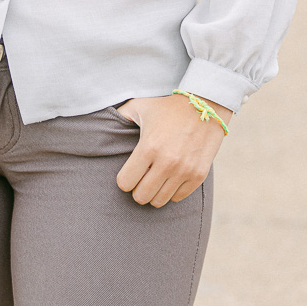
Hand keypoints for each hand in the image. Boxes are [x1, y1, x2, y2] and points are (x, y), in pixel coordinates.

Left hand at [113, 94, 232, 206]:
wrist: (205, 105)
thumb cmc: (167, 106)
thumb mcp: (139, 106)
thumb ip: (120, 116)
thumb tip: (100, 123)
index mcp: (148, 147)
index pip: (125, 183)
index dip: (124, 179)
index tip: (129, 172)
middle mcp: (167, 162)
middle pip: (141, 196)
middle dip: (137, 189)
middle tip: (141, 178)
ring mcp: (184, 170)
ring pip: (159, 201)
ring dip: (154, 192)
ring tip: (155, 178)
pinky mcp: (199, 175)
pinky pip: (178, 198)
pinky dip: (171, 191)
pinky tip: (170, 177)